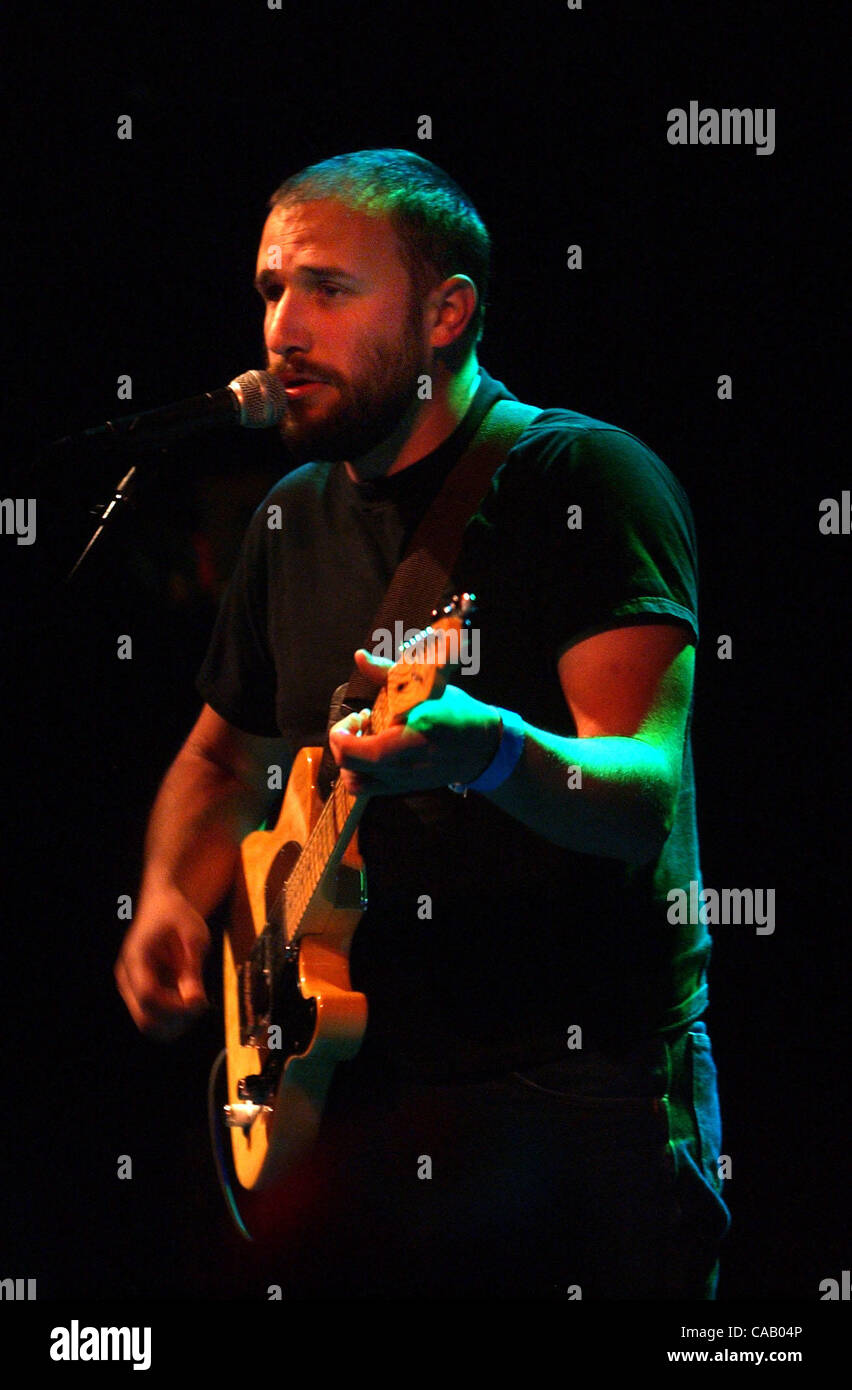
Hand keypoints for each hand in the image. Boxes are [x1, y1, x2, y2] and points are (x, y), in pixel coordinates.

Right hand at [115, 886, 210, 1039]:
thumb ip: (192, 968)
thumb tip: (196, 1002)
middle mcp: (127, 978)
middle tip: (202, 1003)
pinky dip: (174, 1017)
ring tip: (197, 1000)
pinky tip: (189, 998)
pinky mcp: (139, 994)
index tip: (201, 1001)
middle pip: (146, 1020)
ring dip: (176, 1022)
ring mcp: (131, 988)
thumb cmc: (178, 915)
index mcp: (136, 958)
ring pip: (149, 1025)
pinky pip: (154, 1018)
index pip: (148, 997)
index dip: (176, 1007)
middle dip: (177, 1020)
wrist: (162, 905)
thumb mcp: (192, 935)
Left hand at [328, 648, 502, 796]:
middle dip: (343, 739)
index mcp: (411, 733)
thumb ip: (387, 673)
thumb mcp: (427, 686)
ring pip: (354, 780)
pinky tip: (372, 752)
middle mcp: (404, 762)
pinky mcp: (403, 788)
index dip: (343, 730)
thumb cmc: (456, 713)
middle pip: (349, 762)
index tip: (359, 713)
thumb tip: (359, 656)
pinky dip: (358, 771)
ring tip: (363, 739)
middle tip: (359, 721)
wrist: (482, 748)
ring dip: (348, 758)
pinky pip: (367, 788)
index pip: (356, 746)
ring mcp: (403, 780)